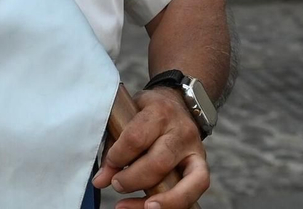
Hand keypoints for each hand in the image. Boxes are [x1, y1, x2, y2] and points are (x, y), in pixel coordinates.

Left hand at [93, 88, 209, 208]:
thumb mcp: (127, 117)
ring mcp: (196, 150)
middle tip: (117, 184)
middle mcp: (181, 131)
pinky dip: (176, 203)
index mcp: (158, 112)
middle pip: (159, 162)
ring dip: (162, 200)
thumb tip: (100, 181)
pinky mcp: (202, 166)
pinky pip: (197, 189)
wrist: (178, 104)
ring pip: (186, 181)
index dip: (118, 156)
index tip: (109, 164)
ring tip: (140, 206)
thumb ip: (114, 147)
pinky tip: (152, 207)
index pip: (136, 138)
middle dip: (134, 179)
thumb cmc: (146, 113)